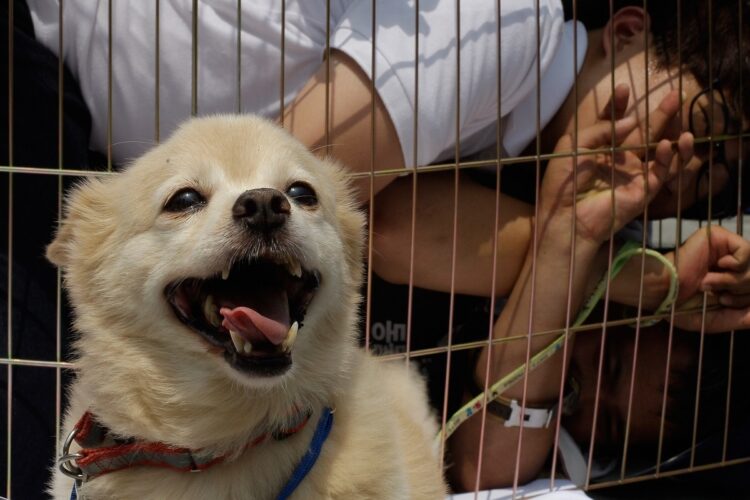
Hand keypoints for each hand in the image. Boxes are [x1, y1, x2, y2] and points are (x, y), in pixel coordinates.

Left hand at [539, 89, 687, 245]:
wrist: (565, 216)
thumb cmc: (562, 183)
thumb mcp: (573, 147)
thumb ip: (600, 130)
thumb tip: (632, 120)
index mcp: (598, 150)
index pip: (612, 123)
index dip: (618, 106)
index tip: (624, 88)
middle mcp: (619, 161)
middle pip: (643, 133)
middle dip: (658, 114)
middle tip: (673, 95)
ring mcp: (633, 176)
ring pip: (661, 152)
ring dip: (673, 133)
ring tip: (681, 116)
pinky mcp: (644, 191)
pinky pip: (662, 172)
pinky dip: (670, 158)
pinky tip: (670, 143)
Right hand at [672, 226, 749, 331]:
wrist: (663, 294)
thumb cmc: (685, 307)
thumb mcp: (722, 318)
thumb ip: (747, 317)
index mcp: (730, 277)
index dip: (746, 297)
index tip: (724, 302)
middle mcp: (729, 260)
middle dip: (743, 292)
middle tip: (720, 296)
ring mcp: (724, 247)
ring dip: (736, 281)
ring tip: (710, 284)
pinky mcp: (718, 236)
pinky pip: (745, 251)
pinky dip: (735, 266)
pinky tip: (716, 268)